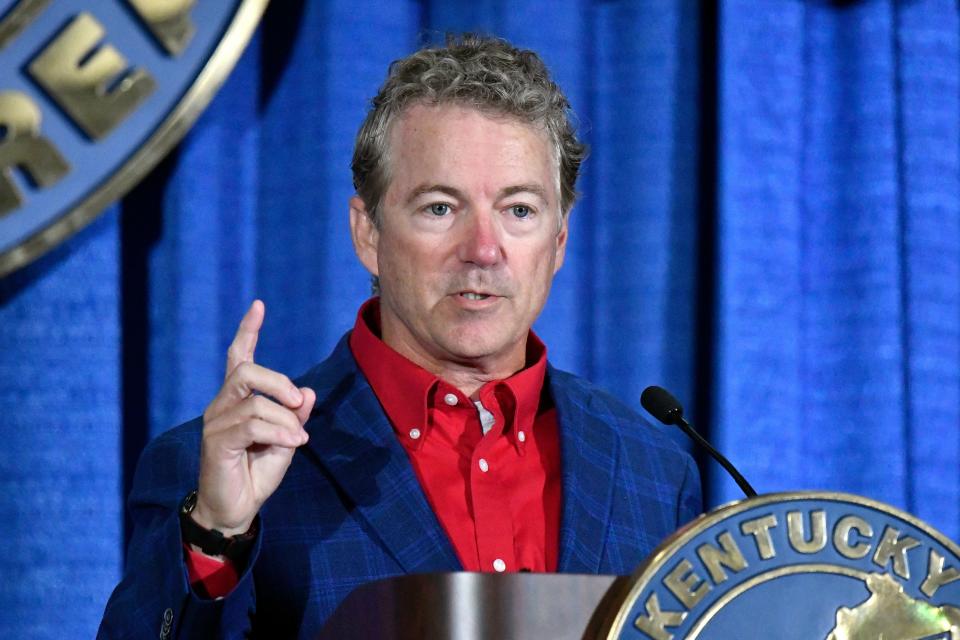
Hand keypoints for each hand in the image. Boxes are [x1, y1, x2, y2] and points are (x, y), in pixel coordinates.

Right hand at [192, 300, 315, 535]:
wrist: (235, 510)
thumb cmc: (257, 473)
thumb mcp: (285, 440)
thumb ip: (294, 415)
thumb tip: (308, 392)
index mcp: (237, 400)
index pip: (238, 357)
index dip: (247, 330)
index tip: (258, 305)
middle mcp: (222, 406)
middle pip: (246, 371)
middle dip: (279, 381)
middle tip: (298, 401)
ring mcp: (215, 423)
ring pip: (254, 401)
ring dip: (284, 417)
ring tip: (298, 437)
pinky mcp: (217, 443)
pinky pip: (252, 425)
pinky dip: (279, 431)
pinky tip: (293, 442)